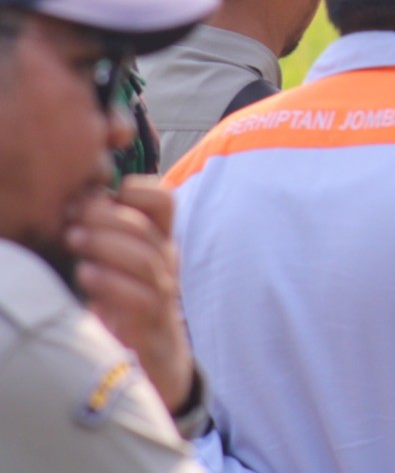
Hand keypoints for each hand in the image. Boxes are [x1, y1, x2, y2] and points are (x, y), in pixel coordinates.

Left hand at [67, 176, 196, 413]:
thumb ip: (104, 235)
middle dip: (107, 216)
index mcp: (159, 241)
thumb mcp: (116, 263)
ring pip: (146, 258)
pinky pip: (140, 297)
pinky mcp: (151, 322)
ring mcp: (162, 292)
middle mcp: (166, 261)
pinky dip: (110, 281)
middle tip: (73, 218)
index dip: (136, 191)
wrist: (150, 358)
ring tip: (73, 241)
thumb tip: (74, 203)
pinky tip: (85, 275)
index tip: (101, 196)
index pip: (163, 201)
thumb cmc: (124, 304)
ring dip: (105, 244)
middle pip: (147, 227)